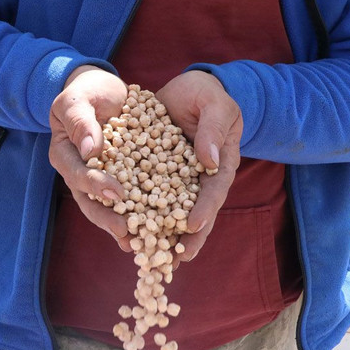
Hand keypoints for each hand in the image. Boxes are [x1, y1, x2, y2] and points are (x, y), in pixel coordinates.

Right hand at [48, 65, 131, 250]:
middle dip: (109, 218)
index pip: (78, 175)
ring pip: (110, 206)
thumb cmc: (86, 92)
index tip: (117, 193)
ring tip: (141, 242)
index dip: (96, 186)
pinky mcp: (123, 178)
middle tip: (127, 233)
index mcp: (65, 156)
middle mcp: (81, 173)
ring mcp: (102, 178)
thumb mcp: (78, 99)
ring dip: (125, 224)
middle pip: (92, 201)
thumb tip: (90, 150)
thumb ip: (81, 121)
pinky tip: (158, 227)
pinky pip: (132, 197)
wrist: (104, 91)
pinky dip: (142, 211)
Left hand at [156, 71, 242, 263]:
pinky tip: (128, 231)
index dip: (205, 209)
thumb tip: (210, 161)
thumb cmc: (207, 94)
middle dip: (187, 237)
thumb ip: (213, 129)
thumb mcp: (215, 104)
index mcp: (221, 164)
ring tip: (152, 258)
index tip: (193, 226)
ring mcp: (177, 179)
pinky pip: (147, 196)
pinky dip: (140, 213)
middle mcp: (199, 178)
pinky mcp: (156, 174)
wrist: (184, 88)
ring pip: (170, 210)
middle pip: (195, 211)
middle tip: (176, 260)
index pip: (214, 190)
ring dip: (163, 235)